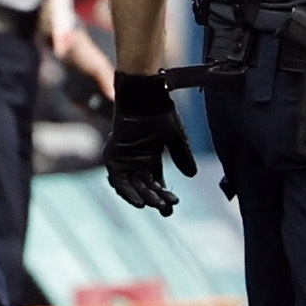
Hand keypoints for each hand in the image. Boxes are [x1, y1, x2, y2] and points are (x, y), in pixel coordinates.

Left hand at [105, 72, 196, 213]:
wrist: (145, 98)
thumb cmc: (160, 113)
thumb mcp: (175, 138)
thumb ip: (182, 156)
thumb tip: (192, 175)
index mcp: (151, 158)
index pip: (156, 183)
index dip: (164, 195)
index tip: (174, 204)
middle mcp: (137, 161)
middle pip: (145, 187)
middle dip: (155, 198)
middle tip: (165, 208)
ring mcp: (124, 159)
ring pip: (132, 186)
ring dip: (142, 197)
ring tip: (153, 205)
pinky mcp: (113, 156)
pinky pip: (118, 180)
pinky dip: (127, 192)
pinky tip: (139, 202)